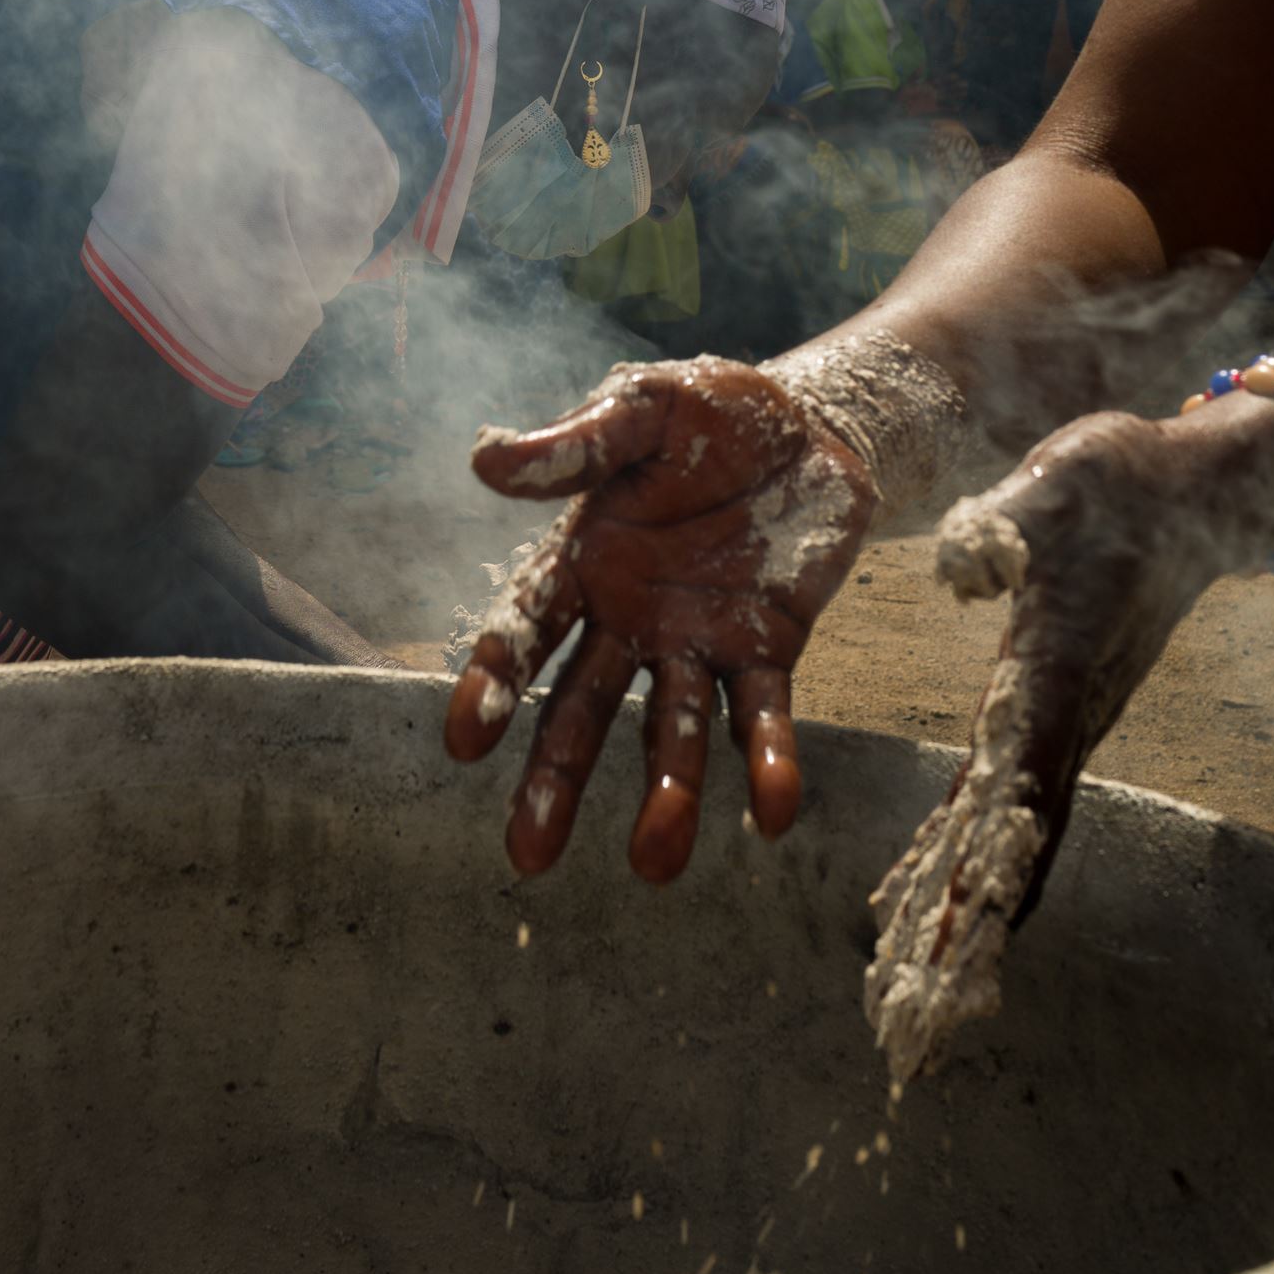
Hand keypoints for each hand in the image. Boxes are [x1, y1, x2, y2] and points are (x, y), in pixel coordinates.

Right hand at [444, 359, 873, 883]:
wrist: (811, 422)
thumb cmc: (710, 412)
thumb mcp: (644, 408)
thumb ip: (577, 442)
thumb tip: (484, 461)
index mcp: (582, 561)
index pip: (525, 631)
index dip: (492, 685)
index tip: (462, 744)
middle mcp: (628, 618)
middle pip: (581, 709)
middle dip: (555, 779)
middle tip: (528, 856)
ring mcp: (696, 642)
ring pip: (671, 731)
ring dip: (665, 795)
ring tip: (656, 865)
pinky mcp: (766, 649)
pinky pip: (763, 712)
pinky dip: (769, 762)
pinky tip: (774, 813)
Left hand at [865, 392, 1273, 1077]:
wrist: (1200, 478)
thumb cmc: (1124, 473)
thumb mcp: (1061, 480)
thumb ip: (1008, 526)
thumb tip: (967, 569)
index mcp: (1055, 677)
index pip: (1014, 797)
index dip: (984, 875)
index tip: (954, 951)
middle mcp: (1065, 716)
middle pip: (1011, 845)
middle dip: (966, 931)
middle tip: (916, 1020)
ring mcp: (1066, 717)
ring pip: (1012, 832)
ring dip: (966, 909)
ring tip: (914, 988)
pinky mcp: (1059, 704)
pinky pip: (1011, 798)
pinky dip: (972, 853)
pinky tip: (932, 890)